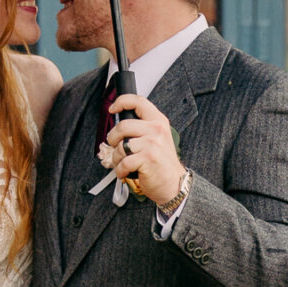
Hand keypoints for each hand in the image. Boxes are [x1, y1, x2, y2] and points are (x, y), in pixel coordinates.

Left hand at [103, 93, 185, 208]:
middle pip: (122, 126)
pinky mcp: (147, 158)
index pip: (138, 102)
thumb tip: (121, 124)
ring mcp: (152, 144)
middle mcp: (156, 130)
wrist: (174, 184)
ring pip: (120, 145)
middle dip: (113, 139)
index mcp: (158, 121)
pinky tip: (126, 172)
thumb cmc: (162, 163)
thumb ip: (143, 127)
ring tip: (123, 163)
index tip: (113, 108)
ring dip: (116, 158)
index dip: (121, 102)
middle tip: (115, 146)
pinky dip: (120, 170)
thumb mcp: (158, 138)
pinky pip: (122, 162)